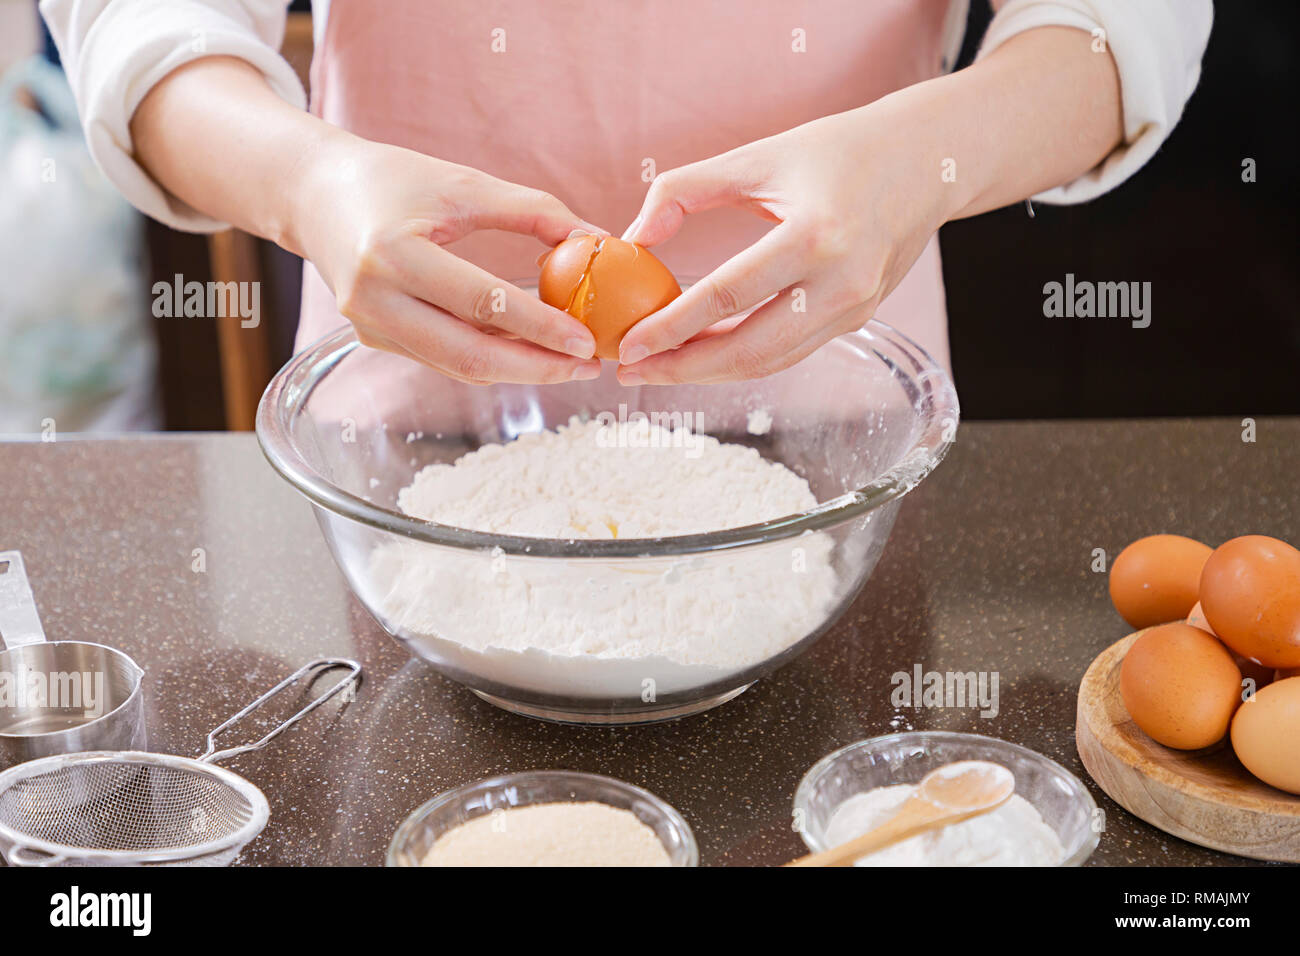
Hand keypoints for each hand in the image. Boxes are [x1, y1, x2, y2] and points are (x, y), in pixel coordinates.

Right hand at [295, 135, 604, 383]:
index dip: (539, 327)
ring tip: (568, 362)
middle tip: (587, 366)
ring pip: (458, 366)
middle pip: (470, 355)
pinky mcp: (373, 340)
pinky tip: (528, 353)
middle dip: (537, 367)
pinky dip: (489, 360)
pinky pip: (443, 359)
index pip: (481, 304)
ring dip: (518, 370)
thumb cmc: (392, 180)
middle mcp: (374, 300)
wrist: (313, 195)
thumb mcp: (463, 183)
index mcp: (393, 255)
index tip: (586, 339)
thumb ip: (533, 211)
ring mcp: (369, 327)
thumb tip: (597, 239)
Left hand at [617, 101, 956, 384]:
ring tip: (657, 368)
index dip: (671, 327)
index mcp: (816, 235)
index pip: (727, 295)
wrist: (928, 161)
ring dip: (709, 372)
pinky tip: (703, 353)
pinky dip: (742, 360)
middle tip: (631, 371)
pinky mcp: (858, 319)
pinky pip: (790, 353)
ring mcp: (855, 308)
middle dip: (683, 368)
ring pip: (770, 362)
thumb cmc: (840, 150)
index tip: (627, 346)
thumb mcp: (758, 155)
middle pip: (750, 349)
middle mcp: (841, 282)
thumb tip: (634, 237)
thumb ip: (686, 189)